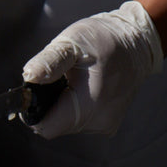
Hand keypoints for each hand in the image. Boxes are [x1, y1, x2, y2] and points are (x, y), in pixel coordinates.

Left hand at [21, 1, 162, 137]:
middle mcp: (99, 121)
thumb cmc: (104, 39)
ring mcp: (105, 124)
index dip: (32, 112)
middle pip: (54, 126)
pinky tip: (80, 88)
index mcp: (90, 103)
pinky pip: (78, 121)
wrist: (137, 43)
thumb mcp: (72, 42)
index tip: (32, 92)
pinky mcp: (108, 123)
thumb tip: (29, 77)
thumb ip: (49, 62)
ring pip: (65, 124)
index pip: (46, 127)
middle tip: (54, 80)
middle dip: (46, 106)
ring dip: (59, 106)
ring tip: (70, 81)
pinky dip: (72, 107)